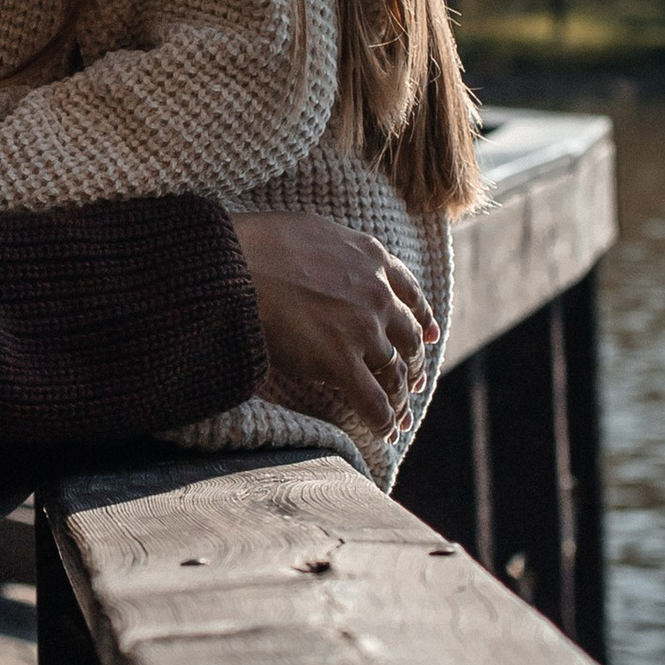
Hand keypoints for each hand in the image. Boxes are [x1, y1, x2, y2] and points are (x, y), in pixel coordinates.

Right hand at [230, 210, 435, 469]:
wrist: (234, 263)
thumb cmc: (258, 242)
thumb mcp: (315, 230)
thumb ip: (339, 251)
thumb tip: (335, 265)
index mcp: (371, 257)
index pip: (410, 293)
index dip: (422, 319)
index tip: (430, 337)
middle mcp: (376, 292)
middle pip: (408, 337)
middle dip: (414, 364)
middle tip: (413, 383)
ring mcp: (361, 328)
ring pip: (394, 372)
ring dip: (400, 399)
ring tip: (399, 418)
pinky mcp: (340, 360)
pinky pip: (372, 400)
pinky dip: (382, 421)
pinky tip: (384, 434)